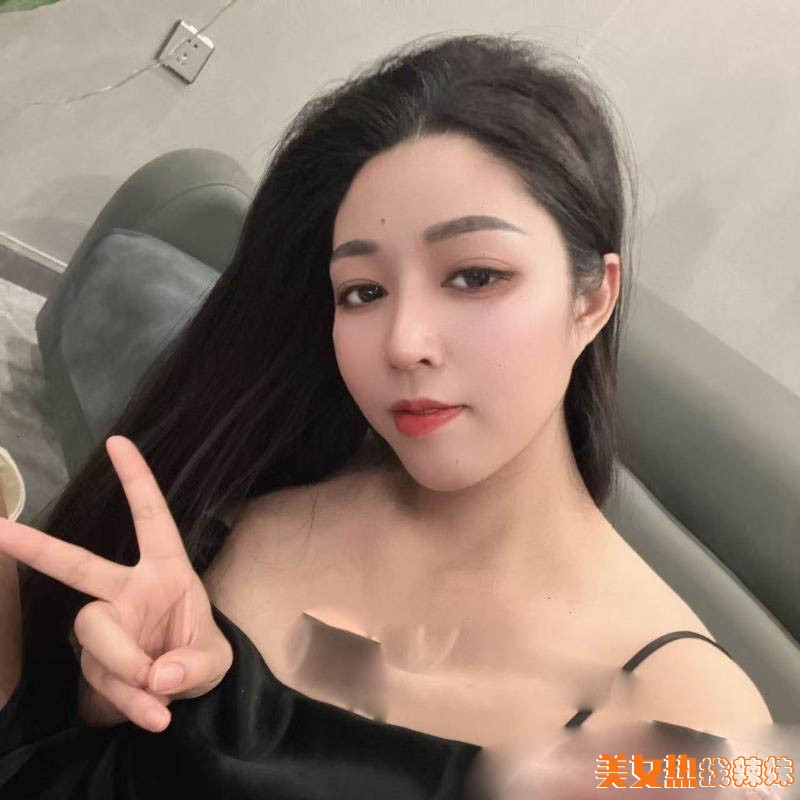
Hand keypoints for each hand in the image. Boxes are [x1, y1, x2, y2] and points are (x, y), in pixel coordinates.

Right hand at [0, 436, 232, 732]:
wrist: (181, 696)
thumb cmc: (199, 656)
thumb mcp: (215, 660)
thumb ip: (194, 665)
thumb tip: (159, 676)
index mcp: (166, 571)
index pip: (151, 519)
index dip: (137, 481)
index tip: (117, 441)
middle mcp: (127, 590)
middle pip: (79, 567)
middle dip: (38, 547)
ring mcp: (105, 624)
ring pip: (94, 635)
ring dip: (126, 672)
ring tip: (161, 703)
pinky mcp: (93, 660)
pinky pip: (101, 678)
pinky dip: (128, 702)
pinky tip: (154, 717)